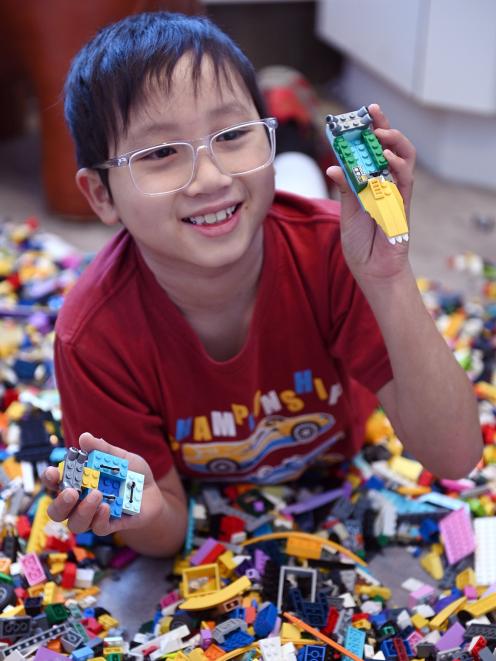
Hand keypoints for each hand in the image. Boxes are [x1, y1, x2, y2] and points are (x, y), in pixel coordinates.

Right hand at [42, 432, 166, 536]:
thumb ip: (103, 449)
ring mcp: (94, 516)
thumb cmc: (131, 473)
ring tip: (96, 494)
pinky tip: (106, 507)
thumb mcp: (120, 457)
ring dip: (82, 511)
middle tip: (71, 492)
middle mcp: (80, 502)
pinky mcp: (110, 525)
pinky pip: (98, 529)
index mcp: (78, 482)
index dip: (50, 479)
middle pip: (57, 511)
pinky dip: (99, 519)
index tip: (52, 473)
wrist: (153, 491)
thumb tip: (85, 438)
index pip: (55, 483)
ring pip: (76, 524)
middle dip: (60, 503)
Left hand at [327, 104, 415, 281]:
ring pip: (404, 158)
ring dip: (394, 142)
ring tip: (380, 133)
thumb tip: (333, 166)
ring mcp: (397, 193)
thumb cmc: (361, 242)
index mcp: (370, 183)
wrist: (372, 269)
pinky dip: (397, 167)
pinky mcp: (403, 205)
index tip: (361, 114)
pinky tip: (386, 158)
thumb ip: (345, 189)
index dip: (369, 131)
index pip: (372, 150)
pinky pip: (405, 181)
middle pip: (391, 147)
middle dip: (383, 127)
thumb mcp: (347, 212)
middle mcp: (386, 184)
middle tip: (373, 113)